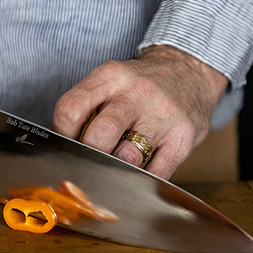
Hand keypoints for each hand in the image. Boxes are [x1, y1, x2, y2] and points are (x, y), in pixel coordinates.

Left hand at [52, 45, 228, 178]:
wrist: (190, 71)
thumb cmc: (141, 85)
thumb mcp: (112, 81)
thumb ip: (88, 108)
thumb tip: (62, 149)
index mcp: (111, 76)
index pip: (71, 109)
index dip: (62, 135)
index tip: (66, 146)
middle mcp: (137, 92)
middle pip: (99, 135)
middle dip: (88, 157)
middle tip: (89, 162)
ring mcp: (163, 115)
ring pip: (127, 157)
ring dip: (116, 169)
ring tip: (117, 164)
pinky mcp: (183, 137)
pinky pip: (156, 173)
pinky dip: (141, 181)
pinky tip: (137, 174)